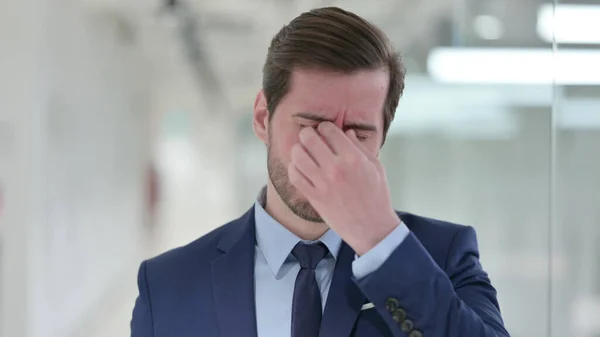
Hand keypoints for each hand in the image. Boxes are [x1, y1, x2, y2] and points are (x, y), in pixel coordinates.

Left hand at [288, 122, 399, 255]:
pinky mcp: (314, 197)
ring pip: (298, 155)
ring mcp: (323, 183)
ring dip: (298, 150)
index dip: (324, 127)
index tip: (325, 132)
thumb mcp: (376, 167)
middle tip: (310, 138)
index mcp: (353, 157)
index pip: (328, 129)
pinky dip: (294, 168)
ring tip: (303, 152)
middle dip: (307, 134)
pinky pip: (295, 176)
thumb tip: (347, 132)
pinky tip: (300, 168)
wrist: (372, 228)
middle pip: (308, 138)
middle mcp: (335, 168)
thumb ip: (360, 147)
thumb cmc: (377, 196)